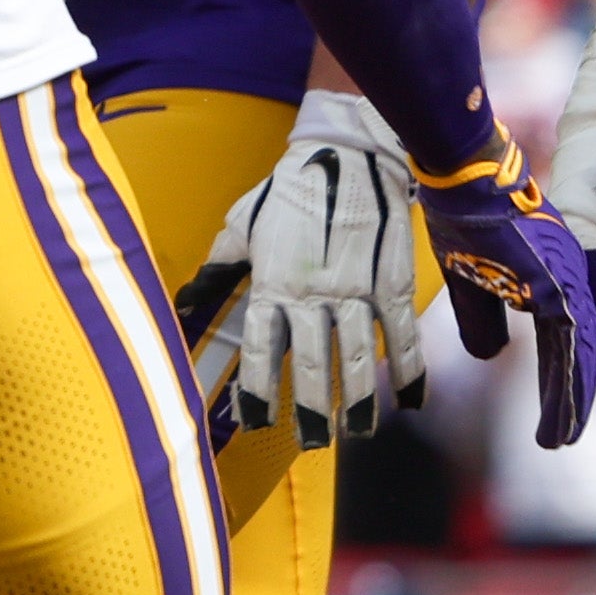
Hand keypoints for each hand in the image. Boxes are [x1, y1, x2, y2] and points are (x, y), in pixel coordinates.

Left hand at [179, 88, 422, 447]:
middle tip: (311, 442)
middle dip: (312, 410)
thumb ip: (218, 268)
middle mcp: (314, 294)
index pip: (262, 349)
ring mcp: (358, 291)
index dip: (258, 389)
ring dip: (359, 401)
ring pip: (359, 358)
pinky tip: (410, 401)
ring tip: (355, 432)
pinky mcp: (394, 283)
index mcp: (273, 284)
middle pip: (313, 364)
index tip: (257, 421)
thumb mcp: (241, 226)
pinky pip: (403, 335)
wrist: (347, 152)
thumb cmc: (288, 190)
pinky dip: (410, 370)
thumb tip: (185, 300)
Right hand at [416, 133, 595, 449]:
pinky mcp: (559, 287)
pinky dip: (577, 380)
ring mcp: (566, 286)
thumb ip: (482, 319)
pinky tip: (575, 407)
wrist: (467, 179)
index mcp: (553, 281)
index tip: (586, 403)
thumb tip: (494, 355)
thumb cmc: (467, 218)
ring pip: (587, 351)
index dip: (579, 370)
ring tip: (568, 437)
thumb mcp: (470, 280)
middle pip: (593, 345)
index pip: (578, 334)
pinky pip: (576, 342)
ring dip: (578, 398)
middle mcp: (569, 284)